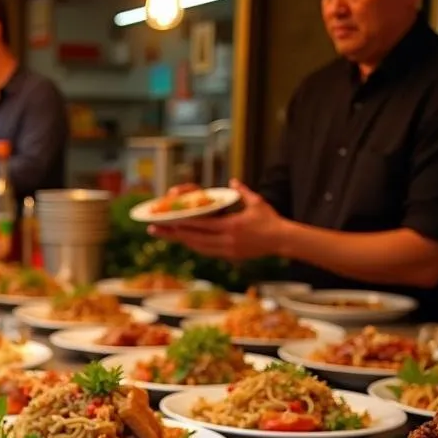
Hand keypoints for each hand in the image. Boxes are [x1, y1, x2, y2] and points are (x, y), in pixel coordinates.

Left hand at [148, 180, 287, 260]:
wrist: (281, 240)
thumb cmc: (270, 219)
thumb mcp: (256, 203)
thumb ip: (242, 192)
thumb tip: (232, 181)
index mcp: (232, 226)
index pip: (203, 226)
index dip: (185, 225)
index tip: (169, 221)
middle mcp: (227, 240)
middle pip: (195, 239)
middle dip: (174, 235)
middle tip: (156, 231)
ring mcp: (228, 250)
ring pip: (199, 248)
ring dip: (183, 241)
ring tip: (167, 235)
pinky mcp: (230, 256)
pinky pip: (208, 252)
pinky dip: (195, 247)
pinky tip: (186, 242)